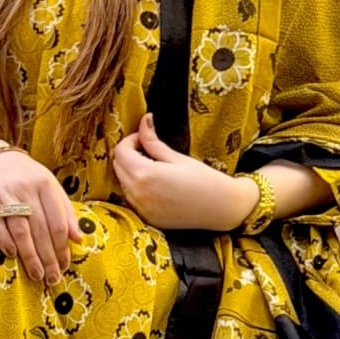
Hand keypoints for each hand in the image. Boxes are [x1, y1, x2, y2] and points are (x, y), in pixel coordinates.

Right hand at [0, 149, 81, 283]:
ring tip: (36, 274)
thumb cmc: (27, 177)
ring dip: (29, 255)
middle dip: (48, 257)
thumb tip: (78, 239)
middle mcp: (27, 187)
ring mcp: (5, 190)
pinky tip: (12, 255)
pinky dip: (4, 239)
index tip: (64, 266)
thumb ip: (65, 211)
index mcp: (46, 184)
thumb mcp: (50, 187)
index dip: (62, 247)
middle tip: (52, 278)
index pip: (58, 222)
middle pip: (41, 229)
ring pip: (20, 229)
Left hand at [112, 114, 255, 230]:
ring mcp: (141, 208)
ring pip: (123, 182)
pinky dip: (137, 188)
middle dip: (128, 154)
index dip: (130, 140)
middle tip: (148, 150)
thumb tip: (144, 120)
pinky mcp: (147, 218)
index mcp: (144, 174)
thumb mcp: (176, 156)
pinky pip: (132, 198)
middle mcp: (137, 194)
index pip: (120, 151)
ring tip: (154, 167)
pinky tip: (156, 185)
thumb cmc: (203, 179)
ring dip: (131, 171)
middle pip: (118, 166)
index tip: (144, 138)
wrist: (221, 207)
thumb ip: (153, 140)